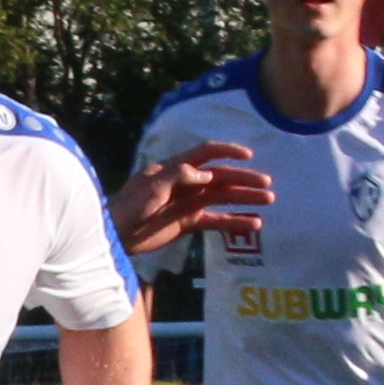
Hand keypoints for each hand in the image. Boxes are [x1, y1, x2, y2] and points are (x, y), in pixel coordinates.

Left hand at [111, 139, 272, 258]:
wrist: (115, 233)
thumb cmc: (129, 205)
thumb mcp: (151, 187)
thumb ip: (178, 176)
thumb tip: (206, 175)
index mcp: (176, 168)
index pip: (206, 153)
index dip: (228, 151)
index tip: (248, 155)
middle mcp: (187, 182)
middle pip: (221, 177)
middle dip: (244, 179)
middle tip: (267, 185)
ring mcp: (190, 202)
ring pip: (224, 198)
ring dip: (245, 199)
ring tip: (268, 201)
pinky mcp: (189, 222)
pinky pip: (217, 220)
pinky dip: (235, 222)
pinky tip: (253, 224)